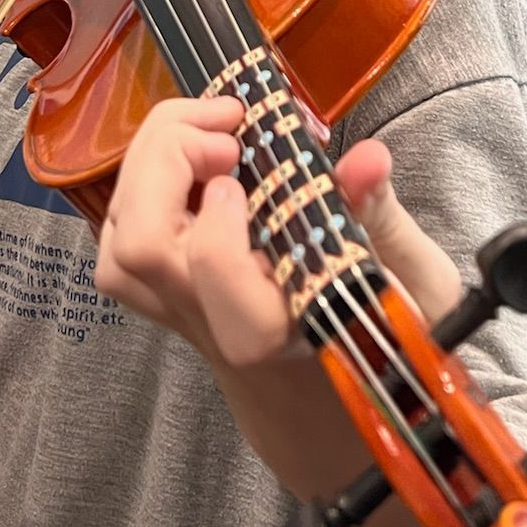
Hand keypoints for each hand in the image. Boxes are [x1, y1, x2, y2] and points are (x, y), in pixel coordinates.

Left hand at [94, 98, 462, 367]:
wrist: (331, 403)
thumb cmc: (377, 333)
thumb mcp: (408, 280)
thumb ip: (380, 217)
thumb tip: (368, 158)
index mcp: (280, 327)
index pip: (216, 278)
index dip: (215, 216)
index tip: (246, 169)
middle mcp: (216, 325)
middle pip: (141, 248)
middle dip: (166, 160)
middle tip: (225, 123)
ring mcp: (181, 314)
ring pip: (119, 244)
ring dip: (149, 166)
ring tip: (207, 131)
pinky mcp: (162, 299)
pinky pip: (118, 244)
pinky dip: (139, 187)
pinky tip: (189, 160)